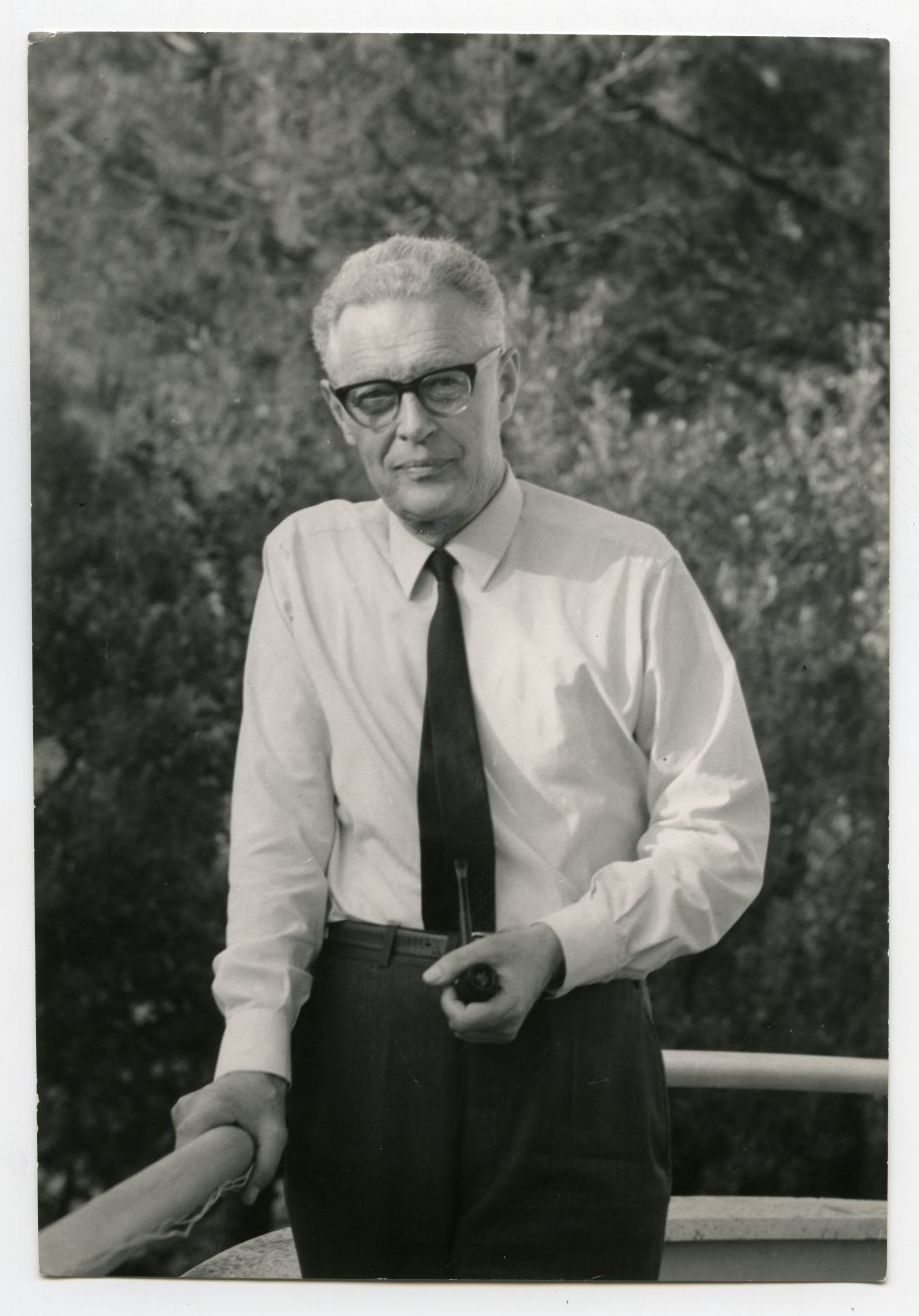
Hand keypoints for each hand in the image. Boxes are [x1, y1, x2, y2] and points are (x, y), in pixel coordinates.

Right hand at [171, 1070, 287, 1204]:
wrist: (258, 1072)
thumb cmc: (267, 1103)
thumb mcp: (275, 1135)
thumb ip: (266, 1166)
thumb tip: (247, 1199)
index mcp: (203, 1112)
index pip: (186, 1158)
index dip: (197, 1180)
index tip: (213, 1193)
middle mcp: (185, 1110)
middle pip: (184, 1157)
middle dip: (202, 1172)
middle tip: (224, 1180)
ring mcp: (180, 1109)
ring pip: (184, 1150)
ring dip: (202, 1159)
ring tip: (224, 1160)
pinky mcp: (181, 1111)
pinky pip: (186, 1140)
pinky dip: (200, 1148)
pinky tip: (216, 1147)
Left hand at [422, 922, 563, 1043]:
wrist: (547, 953)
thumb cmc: (521, 948)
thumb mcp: (487, 947)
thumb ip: (456, 962)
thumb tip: (429, 979)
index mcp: (508, 1007)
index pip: (462, 1021)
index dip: (449, 1001)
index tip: (452, 981)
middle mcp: (509, 1025)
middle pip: (461, 1028)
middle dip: (454, 1004)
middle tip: (461, 979)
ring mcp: (509, 1031)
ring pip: (465, 1032)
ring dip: (461, 1010)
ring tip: (471, 986)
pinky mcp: (507, 1031)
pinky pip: (475, 1032)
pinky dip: (469, 1015)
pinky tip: (477, 997)